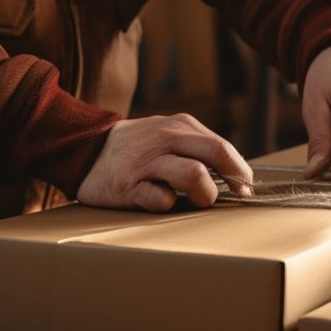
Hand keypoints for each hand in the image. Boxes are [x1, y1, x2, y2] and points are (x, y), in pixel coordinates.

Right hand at [77, 114, 253, 211]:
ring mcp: (147, 162)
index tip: (246, 189)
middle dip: (232, 179)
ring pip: (194, 175)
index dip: (240, 171)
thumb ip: (197, 148)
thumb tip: (236, 175)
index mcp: (180, 126)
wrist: (84, 151)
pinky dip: (168, 204)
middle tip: (234, 197)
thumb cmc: (137, 151)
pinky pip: (160, 199)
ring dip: (205, 194)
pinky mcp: (128, 185)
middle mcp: (166, 139)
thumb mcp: (167, 136)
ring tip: (199, 201)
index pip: (223, 147)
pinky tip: (161, 201)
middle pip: (216, 153)